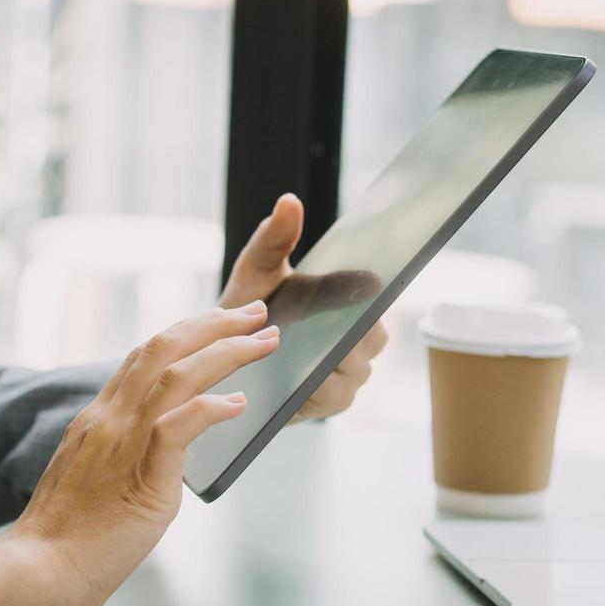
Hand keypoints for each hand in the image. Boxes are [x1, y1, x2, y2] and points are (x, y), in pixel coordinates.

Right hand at [0, 302, 279, 605]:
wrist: (41, 570)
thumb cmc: (69, 538)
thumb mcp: (94, 477)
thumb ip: (124, 453)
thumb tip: (162, 451)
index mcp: (98, 417)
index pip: (145, 356)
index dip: (187, 332)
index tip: (220, 322)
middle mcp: (109, 417)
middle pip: (164, 347)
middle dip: (215, 323)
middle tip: (255, 312)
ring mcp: (121, 441)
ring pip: (177, 374)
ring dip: (227, 352)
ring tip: (264, 341)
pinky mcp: (140, 474)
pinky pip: (178, 425)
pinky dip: (212, 408)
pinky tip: (239, 404)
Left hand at [219, 193, 388, 421]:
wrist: (225, 354)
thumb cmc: (250, 306)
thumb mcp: (258, 268)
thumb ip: (273, 238)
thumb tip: (288, 201)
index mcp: (352, 304)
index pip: (379, 293)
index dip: (377, 287)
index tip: (370, 279)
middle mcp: (359, 341)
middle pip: (373, 335)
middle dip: (352, 327)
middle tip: (326, 317)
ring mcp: (349, 374)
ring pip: (356, 366)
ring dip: (332, 357)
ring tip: (306, 347)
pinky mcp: (329, 403)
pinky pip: (334, 394)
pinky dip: (318, 385)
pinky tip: (298, 376)